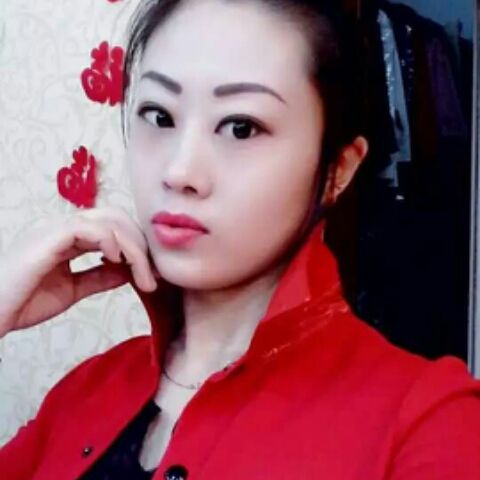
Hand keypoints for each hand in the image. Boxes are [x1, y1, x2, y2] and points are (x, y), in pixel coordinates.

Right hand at [0, 206, 157, 336]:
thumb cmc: (21, 301)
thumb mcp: (71, 289)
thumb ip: (98, 277)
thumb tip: (128, 272)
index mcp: (68, 237)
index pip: (113, 228)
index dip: (136, 247)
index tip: (152, 273)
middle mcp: (62, 227)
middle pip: (116, 219)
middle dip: (140, 246)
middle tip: (153, 276)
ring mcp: (54, 229)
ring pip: (108, 221)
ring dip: (133, 248)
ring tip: (143, 275)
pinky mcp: (47, 237)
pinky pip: (88, 228)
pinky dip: (110, 240)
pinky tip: (117, 261)